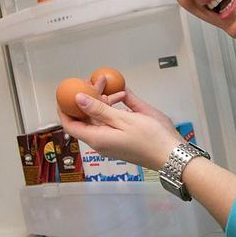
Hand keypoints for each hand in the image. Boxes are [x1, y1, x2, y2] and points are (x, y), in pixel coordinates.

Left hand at [58, 83, 181, 170]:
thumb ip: (99, 109)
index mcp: (97, 138)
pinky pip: (112, 121)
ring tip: (115, 86)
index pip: (71, 125)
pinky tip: (123, 96)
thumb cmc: (151, 138)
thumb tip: (78, 99)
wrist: (173, 155)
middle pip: (87, 118)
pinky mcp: (123, 138)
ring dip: (105, 100)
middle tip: (94, 81)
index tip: (63, 94)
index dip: (64, 109)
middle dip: (89, 98)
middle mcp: (102, 141)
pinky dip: (115, 108)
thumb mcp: (124, 119)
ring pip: (101, 117)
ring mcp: (112, 140)